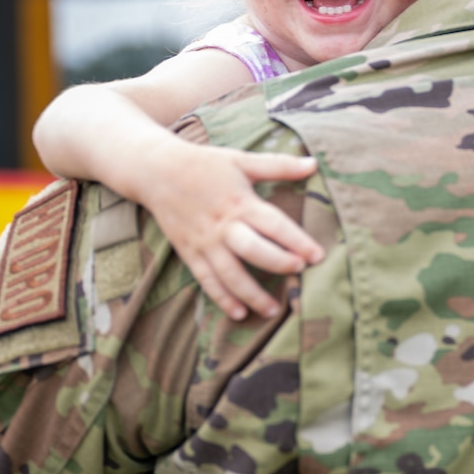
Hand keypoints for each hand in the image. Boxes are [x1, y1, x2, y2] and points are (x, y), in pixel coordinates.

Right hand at [143, 146, 322, 319]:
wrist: (156, 170)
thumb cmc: (204, 164)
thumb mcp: (241, 159)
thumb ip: (279, 165)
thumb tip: (314, 164)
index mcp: (240, 202)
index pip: (275, 225)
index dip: (298, 241)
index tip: (317, 256)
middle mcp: (223, 226)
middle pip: (254, 250)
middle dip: (278, 263)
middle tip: (299, 273)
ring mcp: (205, 242)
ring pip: (230, 274)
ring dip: (252, 294)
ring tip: (273, 310)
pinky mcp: (189, 253)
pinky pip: (207, 280)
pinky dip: (222, 299)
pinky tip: (239, 313)